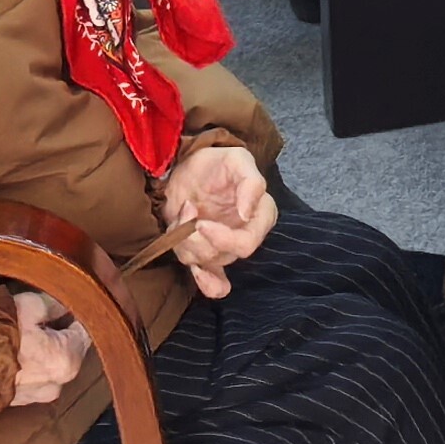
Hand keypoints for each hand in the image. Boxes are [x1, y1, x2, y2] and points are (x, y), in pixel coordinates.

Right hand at [0, 287, 86, 411]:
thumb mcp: (31, 305)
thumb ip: (56, 304)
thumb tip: (68, 304)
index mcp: (67, 360)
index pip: (85, 331)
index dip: (77, 314)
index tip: (69, 302)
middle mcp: (57, 384)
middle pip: (68, 350)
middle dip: (59, 333)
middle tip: (42, 316)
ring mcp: (36, 397)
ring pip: (50, 365)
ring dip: (43, 350)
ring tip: (23, 333)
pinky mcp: (18, 402)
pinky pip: (32, 378)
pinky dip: (27, 365)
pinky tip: (13, 351)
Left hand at [159, 141, 277, 297]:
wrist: (187, 167)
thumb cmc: (216, 163)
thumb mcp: (237, 160)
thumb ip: (250, 183)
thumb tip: (247, 213)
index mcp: (261, 215)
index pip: (247, 243)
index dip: (223, 239)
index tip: (200, 223)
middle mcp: (245, 235)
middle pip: (224, 256)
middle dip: (197, 239)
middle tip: (186, 212)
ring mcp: (224, 247)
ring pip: (206, 262)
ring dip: (186, 242)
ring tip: (183, 213)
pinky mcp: (205, 254)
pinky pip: (214, 284)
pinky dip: (206, 283)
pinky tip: (197, 271)